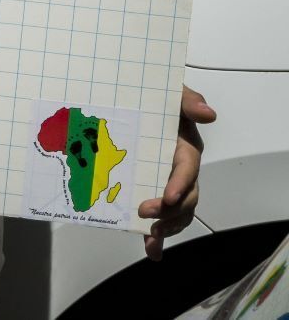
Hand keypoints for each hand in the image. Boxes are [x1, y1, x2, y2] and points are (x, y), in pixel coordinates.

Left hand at [138, 86, 215, 258]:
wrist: (135, 102)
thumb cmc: (156, 99)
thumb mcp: (171, 94)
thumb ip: (187, 100)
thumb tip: (207, 113)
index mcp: (184, 148)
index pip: (187, 169)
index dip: (180, 184)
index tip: (168, 196)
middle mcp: (180, 169)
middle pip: (186, 196)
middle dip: (171, 210)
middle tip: (147, 214)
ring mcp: (168, 182)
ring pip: (177, 211)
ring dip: (167, 227)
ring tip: (152, 237)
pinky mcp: (153, 190)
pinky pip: (161, 215)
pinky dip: (157, 235)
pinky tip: (152, 250)